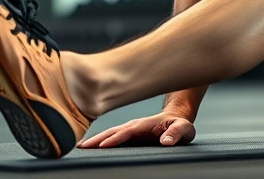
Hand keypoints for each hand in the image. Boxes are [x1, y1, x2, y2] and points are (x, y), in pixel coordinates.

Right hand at [77, 109, 195, 148]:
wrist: (176, 117)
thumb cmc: (179, 124)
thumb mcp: (183, 128)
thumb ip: (176, 133)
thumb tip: (165, 141)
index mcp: (144, 125)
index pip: (126, 132)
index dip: (115, 138)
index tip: (102, 145)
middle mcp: (133, 126)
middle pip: (112, 132)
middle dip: (97, 139)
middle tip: (81, 147)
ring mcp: (129, 130)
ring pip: (108, 134)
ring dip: (94, 140)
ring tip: (79, 147)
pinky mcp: (127, 134)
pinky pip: (110, 137)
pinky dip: (98, 141)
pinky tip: (88, 146)